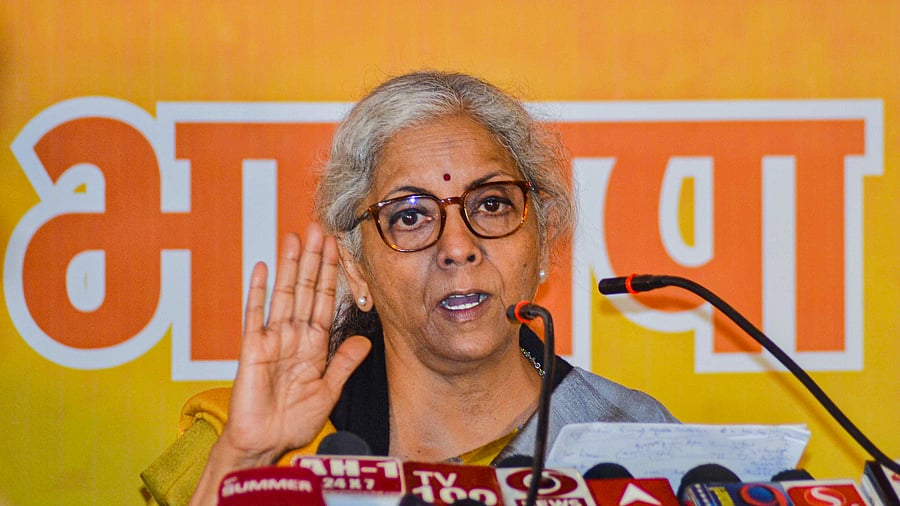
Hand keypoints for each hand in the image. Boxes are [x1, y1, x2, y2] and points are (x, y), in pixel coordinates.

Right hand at [191, 224, 370, 503]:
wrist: (264, 443)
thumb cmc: (293, 421)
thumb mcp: (328, 392)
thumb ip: (344, 364)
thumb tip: (365, 340)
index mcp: (314, 345)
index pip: (324, 300)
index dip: (331, 274)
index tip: (337, 247)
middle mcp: (294, 336)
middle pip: (304, 289)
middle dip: (312, 260)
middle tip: (317, 228)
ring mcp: (272, 340)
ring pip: (283, 294)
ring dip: (288, 266)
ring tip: (293, 237)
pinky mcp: (252, 349)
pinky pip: (255, 315)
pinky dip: (257, 291)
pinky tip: (260, 267)